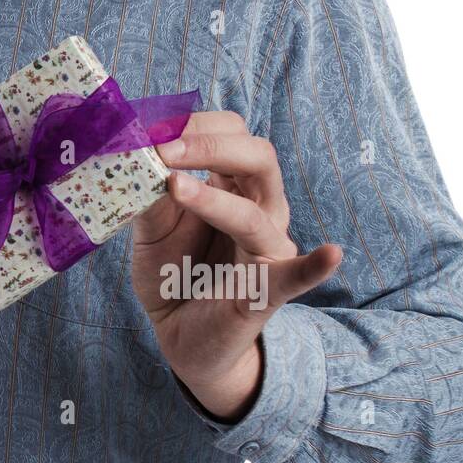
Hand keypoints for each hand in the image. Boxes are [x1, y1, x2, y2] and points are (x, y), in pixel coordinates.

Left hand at [129, 111, 341, 421]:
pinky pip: (296, 276)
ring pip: (256, 212)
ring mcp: (268, 248)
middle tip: (162, 149)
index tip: (149, 127)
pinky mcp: (269, 291)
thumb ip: (148, 195)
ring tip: (173, 186)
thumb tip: (133, 156)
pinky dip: (313, 266)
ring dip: (214, 198)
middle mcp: (259, 207)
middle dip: (209, 145)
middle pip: (256, 157)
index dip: (192, 126)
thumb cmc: (171, 272)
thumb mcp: (151, 228)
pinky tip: (330, 254)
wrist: (180, 337)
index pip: (229, 133)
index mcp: (232, 183)